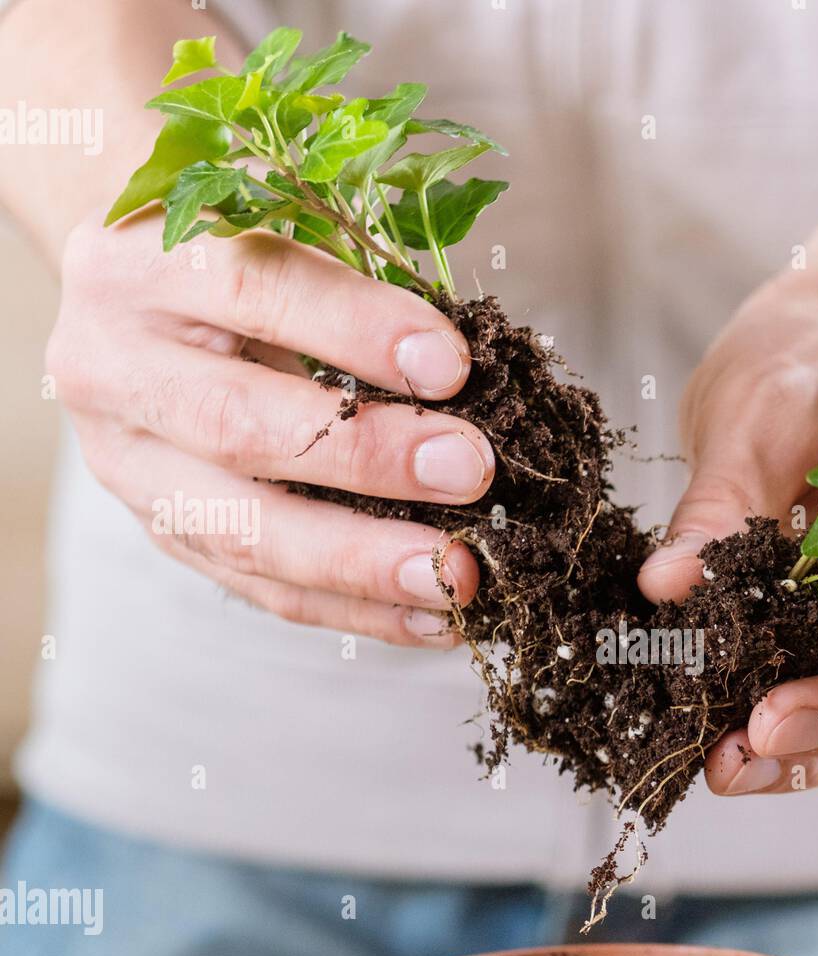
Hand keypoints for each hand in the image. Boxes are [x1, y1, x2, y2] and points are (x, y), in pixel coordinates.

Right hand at [46, 212, 496, 646]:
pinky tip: (432, 617)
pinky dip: (356, 610)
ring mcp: (127, 466)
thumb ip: (351, 291)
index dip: (356, 329)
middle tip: (469, 472)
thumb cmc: (237, 260)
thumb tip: (465, 379)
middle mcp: (108, 367)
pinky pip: (263, 590)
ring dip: (364, 563)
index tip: (452, 366)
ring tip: (456, 576)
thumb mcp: (274, 235)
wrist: (136, 303)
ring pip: (245, 531)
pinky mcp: (165, 534)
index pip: (250, 289)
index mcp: (133, 265)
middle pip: (236, 427)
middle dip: (366, 459)